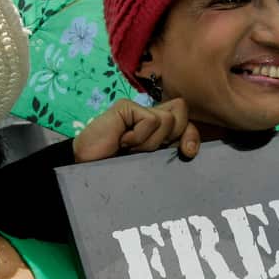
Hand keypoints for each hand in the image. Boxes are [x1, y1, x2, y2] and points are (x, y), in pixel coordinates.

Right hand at [72, 98, 199, 162]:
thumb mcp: (151, 165)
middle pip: (182, 112)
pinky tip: (122, 141)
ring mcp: (137, 110)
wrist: (86, 169)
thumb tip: (190, 149)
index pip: (187, 122)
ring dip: (151, 142)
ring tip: (131, 148)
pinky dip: (139, 137)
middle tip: (150, 150)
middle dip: (173, 136)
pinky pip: (150, 120)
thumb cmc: (117, 171)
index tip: (187, 153)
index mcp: (159, 131)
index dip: (191, 136)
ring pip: (168, 119)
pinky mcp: (126, 107)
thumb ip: (169, 153)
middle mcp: (149, 117)